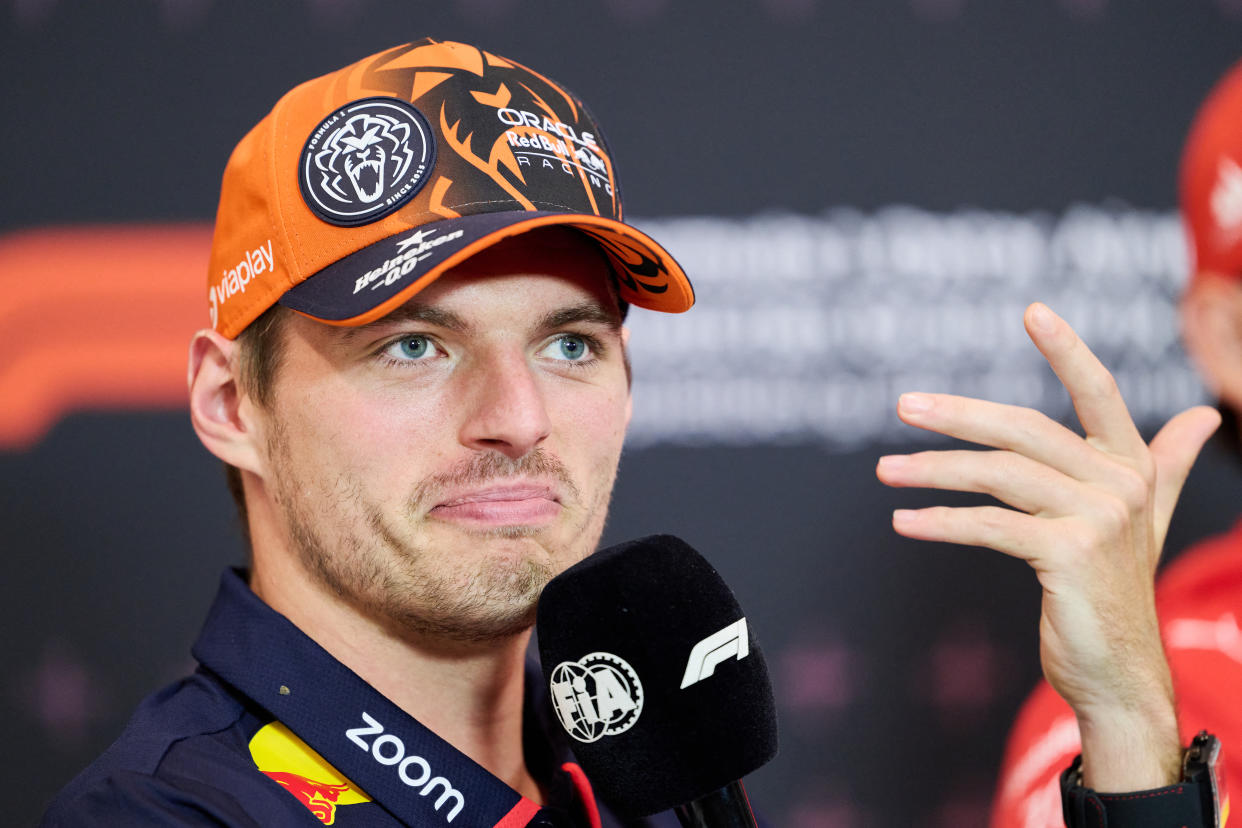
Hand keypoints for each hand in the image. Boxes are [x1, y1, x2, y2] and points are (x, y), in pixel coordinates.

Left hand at [876, 303, 1219, 790]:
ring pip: (998, 475)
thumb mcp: (1143, 520)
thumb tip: (1204, 413)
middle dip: (959, 415)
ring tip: (886, 471)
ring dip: (933, 470)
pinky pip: (988, 524)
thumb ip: (1164, 464)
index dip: (1067, 350)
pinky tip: (905, 521)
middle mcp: (1120, 484)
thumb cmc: (1115, 589)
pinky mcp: (1068, 554)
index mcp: (1131, 466)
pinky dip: (940, 520)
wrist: (1119, 671)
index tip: (1032, 311)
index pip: (1099, 393)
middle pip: (1024, 429)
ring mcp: (1097, 518)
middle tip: (903, 405)